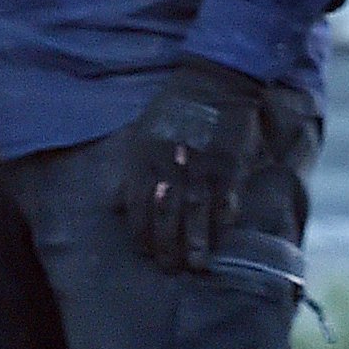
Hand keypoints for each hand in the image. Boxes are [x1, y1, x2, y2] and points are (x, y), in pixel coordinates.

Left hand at [118, 59, 266, 273]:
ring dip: (196, 242)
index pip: (138, 204)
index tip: (145, 252)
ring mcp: (201, 166)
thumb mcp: (142, 132)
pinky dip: (224, 220)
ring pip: (196, 212)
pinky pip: (226, 199)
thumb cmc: (173, 108)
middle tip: (171, 268)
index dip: (141, 232)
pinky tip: (222, 237)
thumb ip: (133, 169)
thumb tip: (119, 204)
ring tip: (197, 265)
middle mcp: (171, 164)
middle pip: (166, 214)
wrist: (213, 80)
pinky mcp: (229, 165)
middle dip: (167, 245)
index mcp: (145, 156)